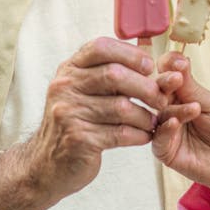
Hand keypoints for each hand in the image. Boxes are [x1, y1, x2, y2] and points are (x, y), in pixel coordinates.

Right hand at [0, 37, 167, 209]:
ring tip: (154, 122)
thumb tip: (146, 46)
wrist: (46, 163)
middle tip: (162, 99)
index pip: (100, 47)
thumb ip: (108, 70)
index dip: (130, 54)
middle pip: (115, 75)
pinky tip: (145, 136)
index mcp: (70, 69)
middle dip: (146, 87)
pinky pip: (120, 133)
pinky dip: (139, 135)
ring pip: (121, 107)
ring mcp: (69, 113)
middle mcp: (65, 87)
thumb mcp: (82, 89)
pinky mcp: (78, 139)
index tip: (149, 66)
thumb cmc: (75, 121)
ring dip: (146, 116)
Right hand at [152, 52, 209, 205]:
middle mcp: (169, 111)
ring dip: (173, 108)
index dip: (168, 67)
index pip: (166, 76)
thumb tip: (177, 58)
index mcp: (181, 95)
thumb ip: (191, 86)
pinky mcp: (166, 152)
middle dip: (164, 84)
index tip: (176, 62)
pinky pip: (158, 140)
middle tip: (176, 79)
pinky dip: (166, 130)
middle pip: (157, 93)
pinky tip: (175, 122)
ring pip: (158, 115)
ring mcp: (167, 132)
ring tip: (193, 108)